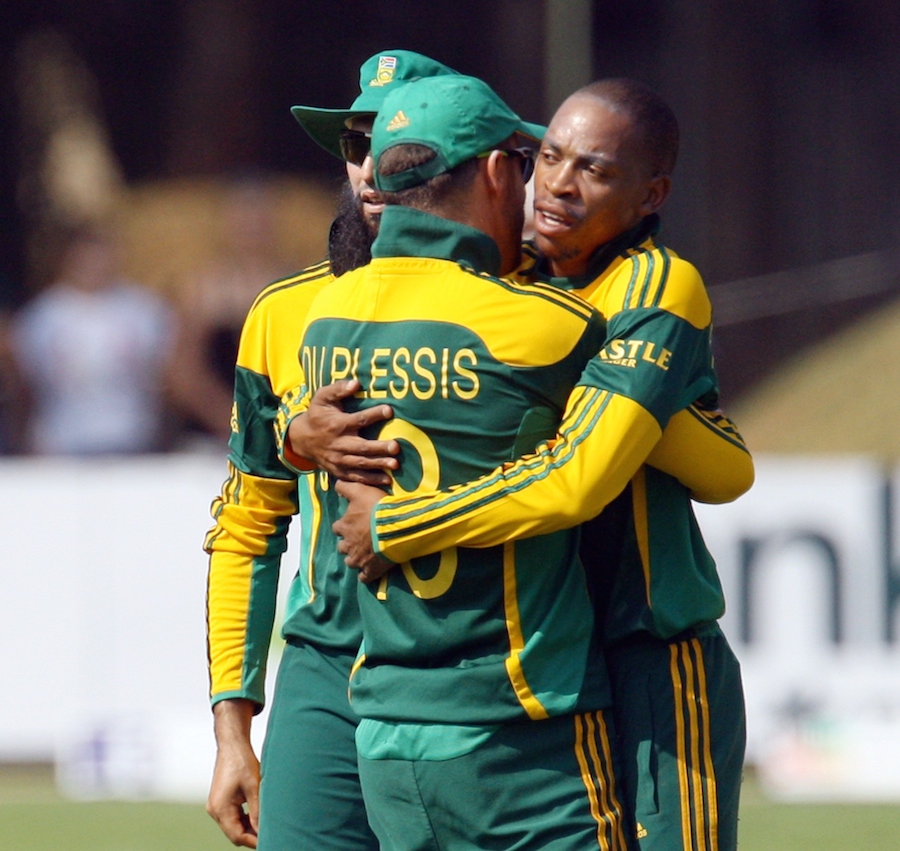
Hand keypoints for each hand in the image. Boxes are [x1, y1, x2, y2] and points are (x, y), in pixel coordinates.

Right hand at [207, 699, 259, 847]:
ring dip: (248, 827)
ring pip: (233, 825)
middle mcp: (214, 810)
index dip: (253, 840)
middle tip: (270, 833)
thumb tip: (263, 831)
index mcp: (220, 808)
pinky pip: (232, 817)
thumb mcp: (254, 787)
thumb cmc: (242, 762)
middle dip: (251, 835)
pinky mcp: (220, 800)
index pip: (237, 835)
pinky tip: (258, 814)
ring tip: (267, 824)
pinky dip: (244, 818)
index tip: (269, 839)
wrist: (232, 745)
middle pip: (234, 833)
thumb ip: (257, 811)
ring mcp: (216, 805)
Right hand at [287, 380, 399, 484]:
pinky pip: (356, 477)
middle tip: (396, 447)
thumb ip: (338, 389)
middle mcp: (339, 444)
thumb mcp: (322, 398)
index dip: (374, 414)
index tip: (389, 410)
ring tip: (395, 465)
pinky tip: (387, 480)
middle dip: (379, 448)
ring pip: (361, 464)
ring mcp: (339, 460)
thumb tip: (356, 383)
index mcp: (337, 424)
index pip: (358, 419)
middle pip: (362, 446)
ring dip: (378, 465)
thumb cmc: (317, 415)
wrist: (301, 439)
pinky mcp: (339, 471)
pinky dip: (371, 480)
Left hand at [334, 480, 394, 582]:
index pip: (337, 527)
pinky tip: (371, 571)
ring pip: (351, 562)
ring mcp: (358, 559)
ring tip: (365, 554)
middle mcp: (348, 544)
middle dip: (349, 544)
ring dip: (355, 559)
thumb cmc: (377, 508)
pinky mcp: (370, 570)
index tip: (352, 523)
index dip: (344, 525)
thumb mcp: (360, 490)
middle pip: (342, 546)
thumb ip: (345, 487)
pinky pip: (364, 578)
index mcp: (344, 526)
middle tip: (360, 539)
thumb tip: (336, 485)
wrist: (395, 526)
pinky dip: (366, 575)